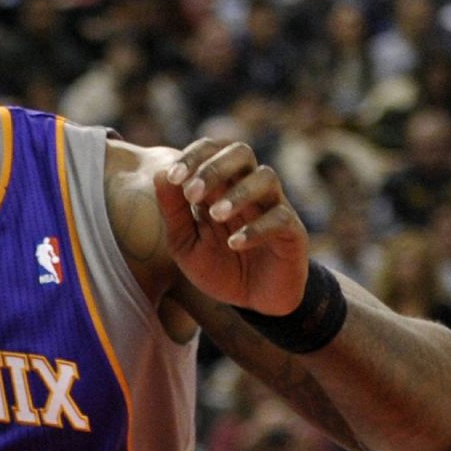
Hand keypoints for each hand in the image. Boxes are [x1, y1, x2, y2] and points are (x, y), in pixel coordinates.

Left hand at [153, 139, 308, 314]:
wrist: (252, 300)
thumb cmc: (217, 265)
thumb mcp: (184, 243)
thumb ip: (173, 211)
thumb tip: (159, 174)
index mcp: (221, 184)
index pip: (211, 150)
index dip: (193, 156)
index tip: (172, 177)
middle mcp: (249, 187)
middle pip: (241, 152)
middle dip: (214, 167)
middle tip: (192, 193)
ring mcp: (273, 206)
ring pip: (265, 177)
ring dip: (238, 193)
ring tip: (216, 215)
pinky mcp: (292, 231)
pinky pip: (280, 218)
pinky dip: (256, 228)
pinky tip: (235, 244)